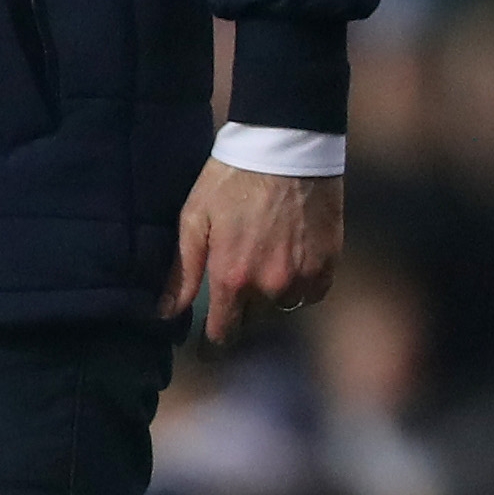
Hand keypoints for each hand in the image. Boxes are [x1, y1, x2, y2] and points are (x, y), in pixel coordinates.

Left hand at [158, 157, 341, 343]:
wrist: (286, 148)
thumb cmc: (231, 179)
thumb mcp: (194, 218)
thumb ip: (182, 270)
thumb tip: (164, 313)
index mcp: (232, 277)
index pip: (223, 333)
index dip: (212, 342)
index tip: (206, 347)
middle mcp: (270, 286)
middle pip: (253, 322)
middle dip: (241, 312)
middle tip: (233, 291)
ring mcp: (303, 277)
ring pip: (283, 307)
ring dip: (270, 297)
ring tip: (260, 265)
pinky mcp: (329, 265)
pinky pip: (311, 293)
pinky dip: (300, 285)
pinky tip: (288, 260)